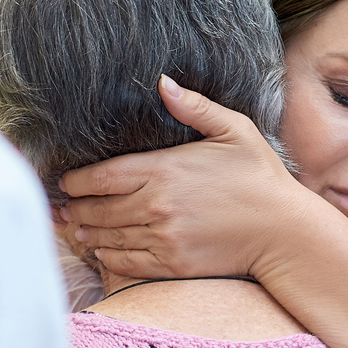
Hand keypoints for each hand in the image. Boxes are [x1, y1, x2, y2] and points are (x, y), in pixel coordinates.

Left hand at [59, 75, 313, 278]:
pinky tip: (101, 251)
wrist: (285, 231)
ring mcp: (164, 237)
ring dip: (87, 233)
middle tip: (62, 209)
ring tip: (75, 229)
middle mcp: (157, 205)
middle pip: (98, 208)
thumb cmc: (261, 177)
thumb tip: (163, 82)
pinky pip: (127, 264)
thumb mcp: (235, 130)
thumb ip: (195, 107)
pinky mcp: (173, 264)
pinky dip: (109, 258)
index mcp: (164, 170)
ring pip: (109, 237)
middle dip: (76, 209)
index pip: (101, 177)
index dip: (76, 181)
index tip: (66, 182)